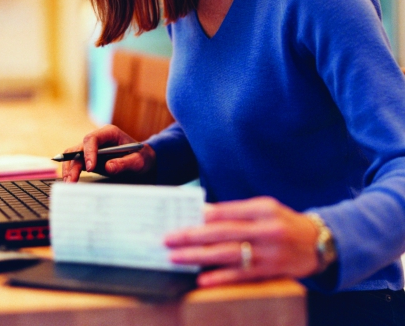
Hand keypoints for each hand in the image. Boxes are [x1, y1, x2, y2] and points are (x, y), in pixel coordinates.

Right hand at [61, 124, 155, 181]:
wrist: (142, 160)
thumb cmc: (141, 157)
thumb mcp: (138, 161)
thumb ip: (124, 163)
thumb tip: (108, 167)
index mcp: (110, 133)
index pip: (92, 139)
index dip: (88, 152)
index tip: (90, 168)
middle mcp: (98, 138)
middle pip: (79, 148)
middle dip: (73, 164)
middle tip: (72, 180)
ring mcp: (92, 148)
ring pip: (73, 155)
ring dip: (69, 168)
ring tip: (69, 183)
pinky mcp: (89, 158)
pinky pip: (75, 162)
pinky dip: (71, 171)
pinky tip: (70, 182)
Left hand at [164, 196, 319, 286]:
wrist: (318, 244)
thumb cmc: (283, 222)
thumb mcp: (264, 207)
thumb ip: (237, 210)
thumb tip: (204, 213)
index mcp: (262, 209)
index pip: (228, 211)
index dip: (204, 215)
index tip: (182, 217)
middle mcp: (266, 230)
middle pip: (223, 233)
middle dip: (193, 236)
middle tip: (169, 238)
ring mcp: (268, 253)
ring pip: (227, 255)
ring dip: (198, 256)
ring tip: (177, 257)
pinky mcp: (270, 272)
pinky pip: (241, 276)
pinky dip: (220, 277)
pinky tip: (202, 279)